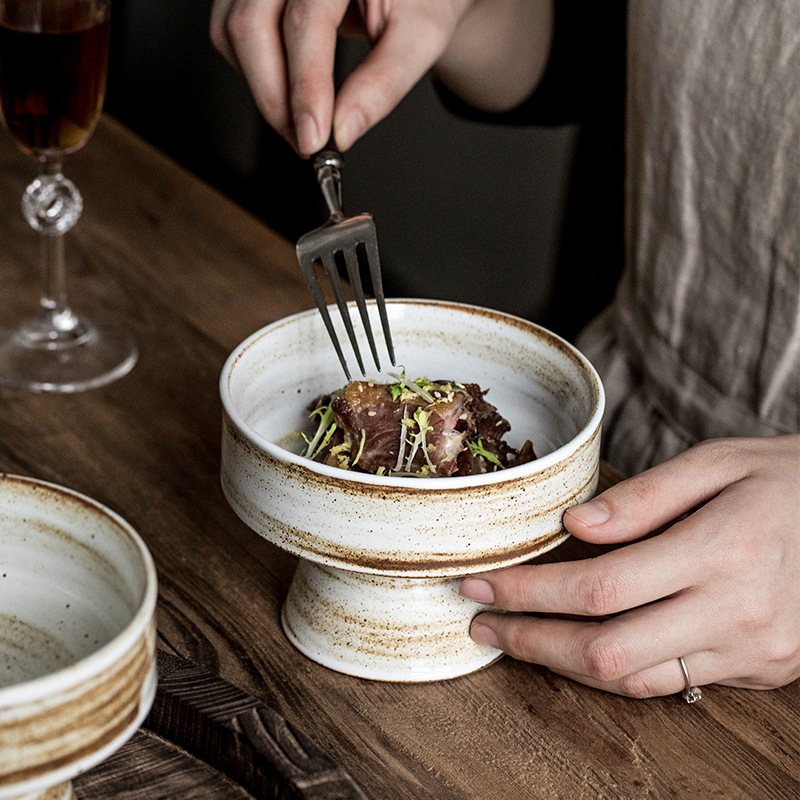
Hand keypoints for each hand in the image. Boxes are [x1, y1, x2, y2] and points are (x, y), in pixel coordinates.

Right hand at [210, 0, 472, 154]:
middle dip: (276, 100)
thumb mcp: (419, 37)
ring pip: (233, 33)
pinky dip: (255, 74)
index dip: (306, 87)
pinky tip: (289, 91)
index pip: (305, 23)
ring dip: (263, 91)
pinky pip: (231, 33)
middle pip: (252, 27)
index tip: (312, 139)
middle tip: (307, 142)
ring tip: (303, 122)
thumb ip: (383, 83)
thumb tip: (345, 131)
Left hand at [460, 435, 799, 696]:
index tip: (481, 584)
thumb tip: (576, 526)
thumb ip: (645, 496)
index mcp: (723, 550)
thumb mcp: (719, 462)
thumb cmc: (787, 480)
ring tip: (517, 639)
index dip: (529, 592)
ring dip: (564, 663)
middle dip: (531, 640)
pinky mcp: (761, 669)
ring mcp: (752, 651)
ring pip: (634, 679)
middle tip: (482, 623)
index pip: (598, 587)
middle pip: (606, 648)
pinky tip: (581, 646)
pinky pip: (670, 683)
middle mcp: (737, 612)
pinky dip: (616, 669)